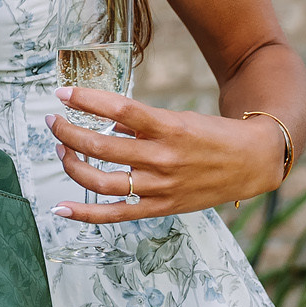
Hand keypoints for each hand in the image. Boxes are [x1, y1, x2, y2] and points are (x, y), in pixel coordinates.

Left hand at [47, 89, 285, 222]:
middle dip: (68, 132)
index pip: (118, 109)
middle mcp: (162, 158)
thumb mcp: (179, 119)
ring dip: (72, 164)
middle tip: (53, 122)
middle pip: (100, 146)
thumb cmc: (213, 136)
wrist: (252, 163)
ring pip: (100, 181)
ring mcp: (160, 186)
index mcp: (168, 127)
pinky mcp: (160, 207)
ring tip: (61, 150)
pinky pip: (114, 213)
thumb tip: (106, 125)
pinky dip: (84, 213)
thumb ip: (142, 124)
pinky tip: (60, 208)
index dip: (85, 100)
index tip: (62, 93)